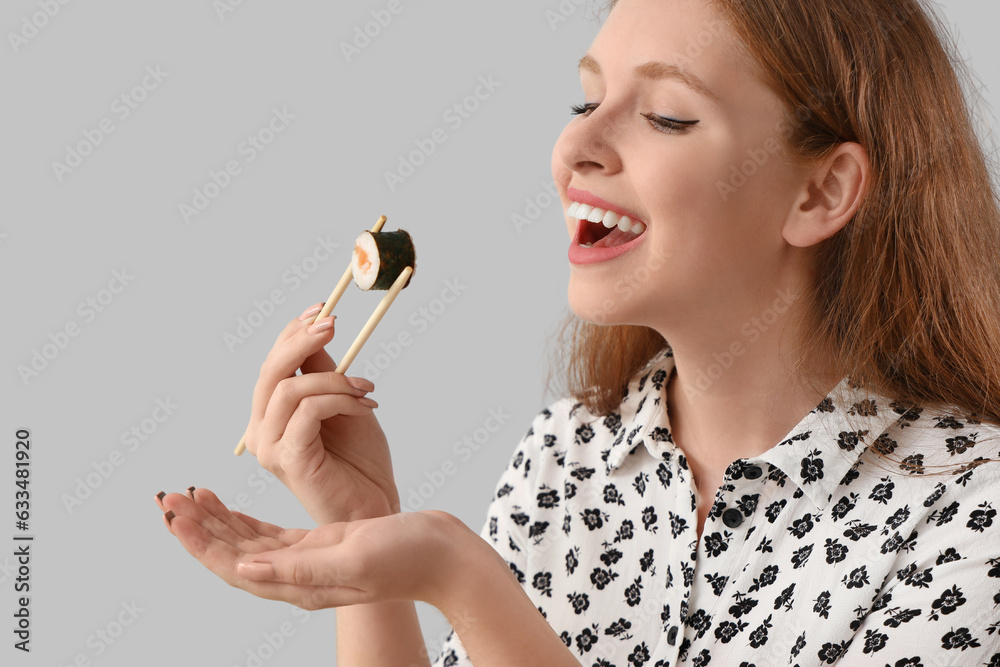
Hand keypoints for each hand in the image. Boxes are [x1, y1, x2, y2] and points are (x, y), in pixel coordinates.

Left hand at [156, 488, 472, 610]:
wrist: (443, 555)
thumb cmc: (407, 557)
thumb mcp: (354, 557)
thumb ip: (299, 567)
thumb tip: (246, 567)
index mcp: (300, 584)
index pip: (234, 565)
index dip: (201, 541)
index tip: (175, 513)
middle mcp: (296, 577)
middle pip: (231, 554)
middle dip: (197, 527)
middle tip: (169, 497)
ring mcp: (306, 561)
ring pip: (244, 542)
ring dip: (214, 520)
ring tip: (188, 495)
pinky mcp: (319, 544)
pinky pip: (266, 534)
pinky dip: (241, 518)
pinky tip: (227, 504)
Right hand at [242, 303, 398, 522]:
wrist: (375, 506)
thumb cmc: (360, 460)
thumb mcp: (344, 403)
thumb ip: (326, 372)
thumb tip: (319, 328)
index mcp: (270, 415)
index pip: (272, 363)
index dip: (293, 332)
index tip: (324, 308)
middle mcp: (261, 430)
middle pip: (271, 371)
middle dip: (302, 340)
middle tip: (334, 324)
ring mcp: (270, 447)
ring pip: (289, 389)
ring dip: (334, 378)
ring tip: (366, 388)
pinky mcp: (288, 460)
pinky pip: (308, 411)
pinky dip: (339, 398)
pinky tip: (365, 405)